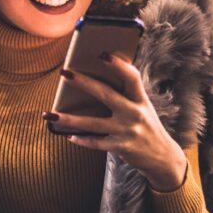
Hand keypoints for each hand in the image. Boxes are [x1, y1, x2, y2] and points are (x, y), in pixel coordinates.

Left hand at [42, 54, 187, 190]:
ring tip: (49, 114)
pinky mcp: (121, 147)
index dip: (118, 66)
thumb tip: (93, 81)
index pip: (132, 78)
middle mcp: (135, 113)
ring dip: (69, 119)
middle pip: (106, 95)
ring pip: (93, 123)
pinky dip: (82, 139)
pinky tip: (69, 136)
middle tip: (64, 73)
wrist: (163, 158)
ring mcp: (127, 131)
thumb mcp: (142, 107)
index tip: (102, 55)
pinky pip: (97, 143)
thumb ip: (126, 95)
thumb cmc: (146, 125)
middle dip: (83, 83)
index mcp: (140, 99)